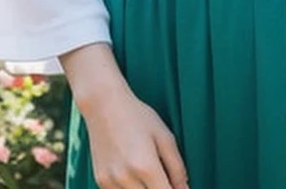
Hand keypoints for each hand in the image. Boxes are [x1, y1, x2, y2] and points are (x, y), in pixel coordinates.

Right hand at [61, 43, 188, 188]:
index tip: (178, 186)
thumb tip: (184, 188)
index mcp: (146, 167)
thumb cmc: (137, 116)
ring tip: (145, 169)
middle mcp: (126, 178)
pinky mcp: (101, 181)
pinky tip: (132, 171)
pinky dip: (130, 188)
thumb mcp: (164, 135)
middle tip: (162, 175)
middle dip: (160, 188)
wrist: (104, 105)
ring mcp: (111, 181)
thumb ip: (177, 166)